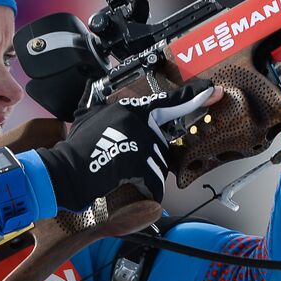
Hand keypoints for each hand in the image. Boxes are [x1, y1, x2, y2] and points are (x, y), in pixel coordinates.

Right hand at [36, 82, 214, 209]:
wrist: (65, 171)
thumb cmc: (77, 148)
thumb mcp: (86, 115)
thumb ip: (96, 102)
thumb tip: (94, 90)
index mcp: (131, 109)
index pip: (170, 102)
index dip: (194, 97)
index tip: (214, 92)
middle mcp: (139, 121)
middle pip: (160, 144)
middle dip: (146, 156)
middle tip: (123, 159)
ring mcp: (140, 141)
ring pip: (157, 164)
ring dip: (143, 173)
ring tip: (119, 171)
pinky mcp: (140, 162)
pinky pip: (154, 182)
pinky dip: (145, 190)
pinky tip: (130, 187)